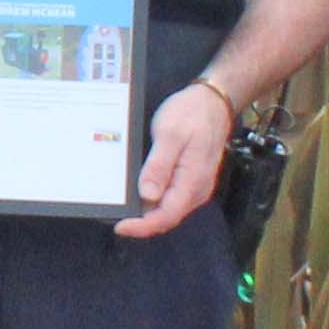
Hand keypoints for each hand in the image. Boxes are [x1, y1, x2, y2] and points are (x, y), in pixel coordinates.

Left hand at [119, 77, 233, 240]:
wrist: (213, 101)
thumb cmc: (192, 114)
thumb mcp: (169, 133)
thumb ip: (159, 166)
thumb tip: (148, 196)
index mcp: (192, 181)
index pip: (166, 216)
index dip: (142, 226)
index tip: (119, 225)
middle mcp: (197, 191)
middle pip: (166, 217)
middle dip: (141, 221)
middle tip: (114, 214)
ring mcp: (196, 187)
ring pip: (169, 210)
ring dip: (147, 212)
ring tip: (123, 204)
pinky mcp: (192, 181)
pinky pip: (172, 198)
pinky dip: (154, 200)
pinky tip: (140, 191)